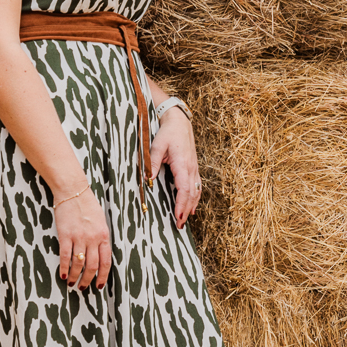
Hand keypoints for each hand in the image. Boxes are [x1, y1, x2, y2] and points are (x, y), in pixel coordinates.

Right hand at [56, 186, 111, 289]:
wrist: (73, 192)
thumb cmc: (87, 205)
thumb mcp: (101, 221)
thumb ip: (101, 238)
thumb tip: (100, 255)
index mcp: (104, 235)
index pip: (106, 261)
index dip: (102, 276)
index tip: (99, 286)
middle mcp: (93, 238)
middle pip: (92, 266)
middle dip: (88, 280)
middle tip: (83, 287)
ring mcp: (79, 237)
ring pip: (79, 264)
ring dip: (75, 277)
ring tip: (72, 283)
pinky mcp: (65, 235)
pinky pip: (65, 256)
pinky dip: (64, 268)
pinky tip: (63, 275)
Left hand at [150, 108, 201, 226]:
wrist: (179, 121)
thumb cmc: (168, 133)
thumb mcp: (156, 146)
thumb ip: (153, 163)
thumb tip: (148, 179)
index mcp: (182, 164)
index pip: (184, 189)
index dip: (181, 205)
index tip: (178, 216)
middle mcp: (191, 168)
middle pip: (191, 194)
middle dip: (186, 210)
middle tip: (180, 225)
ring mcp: (194, 168)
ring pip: (196, 191)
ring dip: (192, 206)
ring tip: (185, 220)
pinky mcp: (194, 167)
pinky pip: (197, 185)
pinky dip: (195, 198)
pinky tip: (192, 206)